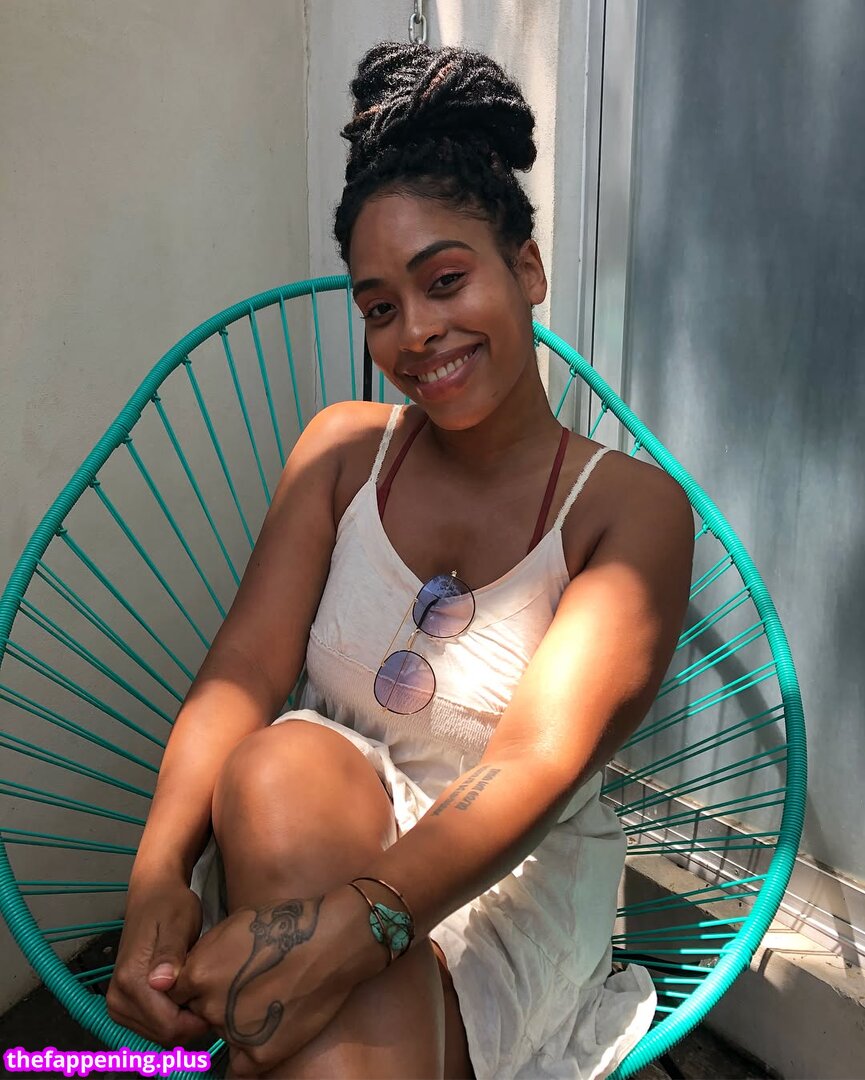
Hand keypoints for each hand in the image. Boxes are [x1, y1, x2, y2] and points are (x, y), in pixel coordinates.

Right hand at [107, 874, 209, 1045]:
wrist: (153, 893)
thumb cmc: (171, 904)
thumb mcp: (179, 923)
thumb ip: (170, 953)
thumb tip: (160, 983)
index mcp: (130, 981)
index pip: (168, 1026)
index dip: (197, 1020)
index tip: (216, 998)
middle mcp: (117, 997)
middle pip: (163, 1035)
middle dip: (191, 1021)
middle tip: (210, 991)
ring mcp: (117, 1003)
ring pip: (159, 1035)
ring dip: (183, 1020)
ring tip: (199, 989)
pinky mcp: (122, 1004)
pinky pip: (153, 1026)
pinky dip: (173, 1017)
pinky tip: (187, 994)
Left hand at [167, 885, 381, 1076]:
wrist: (329, 941)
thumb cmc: (285, 924)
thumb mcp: (233, 924)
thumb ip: (206, 954)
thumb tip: (191, 972)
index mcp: (197, 973)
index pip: (179, 993)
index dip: (197, 987)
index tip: (213, 983)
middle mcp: (209, 1006)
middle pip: (201, 1013)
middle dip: (217, 1003)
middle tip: (246, 989)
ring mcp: (234, 1033)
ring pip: (223, 1036)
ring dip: (237, 1025)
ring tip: (266, 1002)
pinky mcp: (260, 1053)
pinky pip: (242, 1065)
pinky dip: (251, 1053)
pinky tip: (266, 1033)